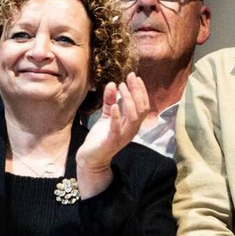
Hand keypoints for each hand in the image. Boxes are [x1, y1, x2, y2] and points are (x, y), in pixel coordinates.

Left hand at [76, 73, 148, 197]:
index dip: (141, 90)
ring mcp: (124, 136)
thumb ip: (110, 101)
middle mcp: (132, 129)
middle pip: (142, 108)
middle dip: (137, 91)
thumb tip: (112, 84)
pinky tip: (114, 105)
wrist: (91, 158)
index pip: (143, 104)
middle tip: (130, 77)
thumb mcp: (107, 115)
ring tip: (121, 87)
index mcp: (133, 123)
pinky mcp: (112, 141)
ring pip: (134, 116)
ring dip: (129, 100)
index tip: (134, 76)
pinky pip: (118, 128)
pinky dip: (117, 116)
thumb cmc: (101, 137)